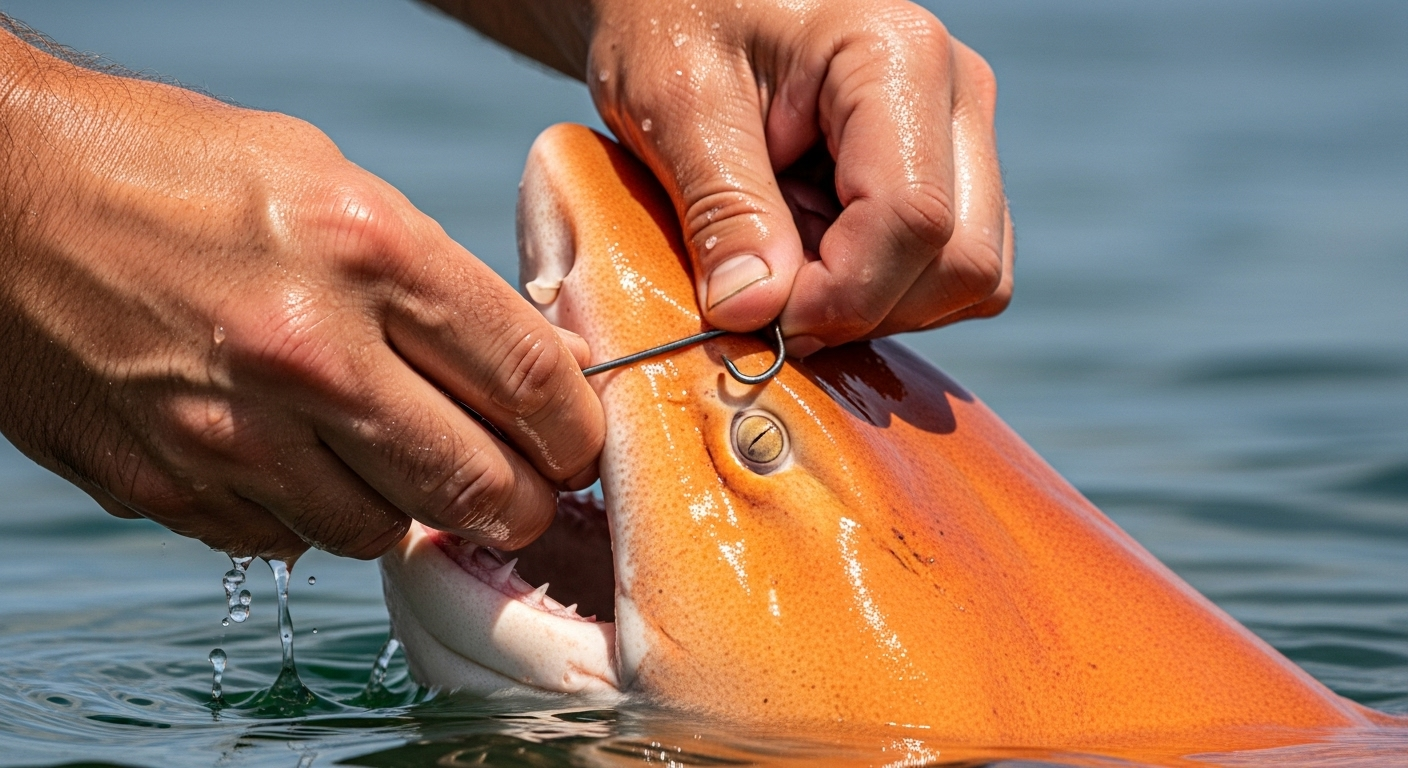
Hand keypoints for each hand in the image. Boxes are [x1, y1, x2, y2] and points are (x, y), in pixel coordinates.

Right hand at [0, 30, 603, 559]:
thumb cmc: (168, 167)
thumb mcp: (327, 179)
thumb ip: (427, 278)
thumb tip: (512, 363)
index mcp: (367, 249)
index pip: (529, 378)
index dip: (576, 428)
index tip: (577, 440)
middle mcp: (307, 351)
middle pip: (477, 484)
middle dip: (523, 501)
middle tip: (527, 491)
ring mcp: (231, 432)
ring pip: (384, 532)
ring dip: (415, 512)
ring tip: (408, 469)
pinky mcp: (166, 485)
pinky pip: (286, 541)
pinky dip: (317, 516)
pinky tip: (310, 467)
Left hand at [435, 0, 1012, 355]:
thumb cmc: (673, 22)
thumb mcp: (674, 107)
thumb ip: (722, 208)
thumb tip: (757, 315)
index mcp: (897, 56)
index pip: (911, 219)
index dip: (840, 296)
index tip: (762, 319)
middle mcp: (957, 92)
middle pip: (961, 261)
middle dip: (862, 308)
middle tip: (768, 302)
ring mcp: (962, 135)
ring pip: (969, 277)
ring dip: (875, 305)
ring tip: (786, 262)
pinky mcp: (948, 172)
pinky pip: (951, 272)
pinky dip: (886, 293)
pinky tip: (814, 257)